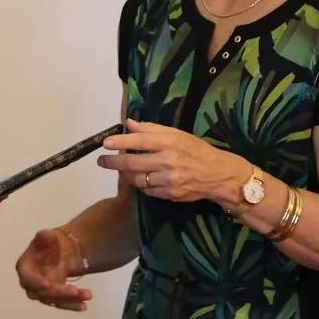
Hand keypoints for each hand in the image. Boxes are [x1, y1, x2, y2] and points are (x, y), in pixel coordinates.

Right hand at [15, 229, 91, 310]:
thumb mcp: (47, 236)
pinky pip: (63, 304)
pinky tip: (84, 305)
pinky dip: (74, 305)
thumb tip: (47, 236)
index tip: (47, 283)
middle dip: (58, 293)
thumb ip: (44, 236)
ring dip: (70, 300)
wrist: (60, 250)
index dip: (35, 282)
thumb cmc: (49, 243)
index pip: (26, 278)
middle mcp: (32, 283)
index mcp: (25, 267)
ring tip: (87, 295)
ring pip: (54, 300)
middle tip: (74, 290)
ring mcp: (43, 292)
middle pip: (42, 293)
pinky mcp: (55, 298)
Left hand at [98, 118, 244, 203]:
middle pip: (133, 163)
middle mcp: (168, 161)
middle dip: (113, 162)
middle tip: (101, 161)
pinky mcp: (170, 195)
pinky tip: (140, 178)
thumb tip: (129, 124)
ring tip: (121, 169)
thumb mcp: (177, 134)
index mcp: (170, 143)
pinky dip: (141, 184)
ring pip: (138, 179)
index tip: (105, 143)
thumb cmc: (196, 150)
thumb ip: (151, 129)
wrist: (217, 174)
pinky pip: (147, 190)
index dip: (121, 142)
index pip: (140, 141)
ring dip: (126, 174)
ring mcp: (168, 180)